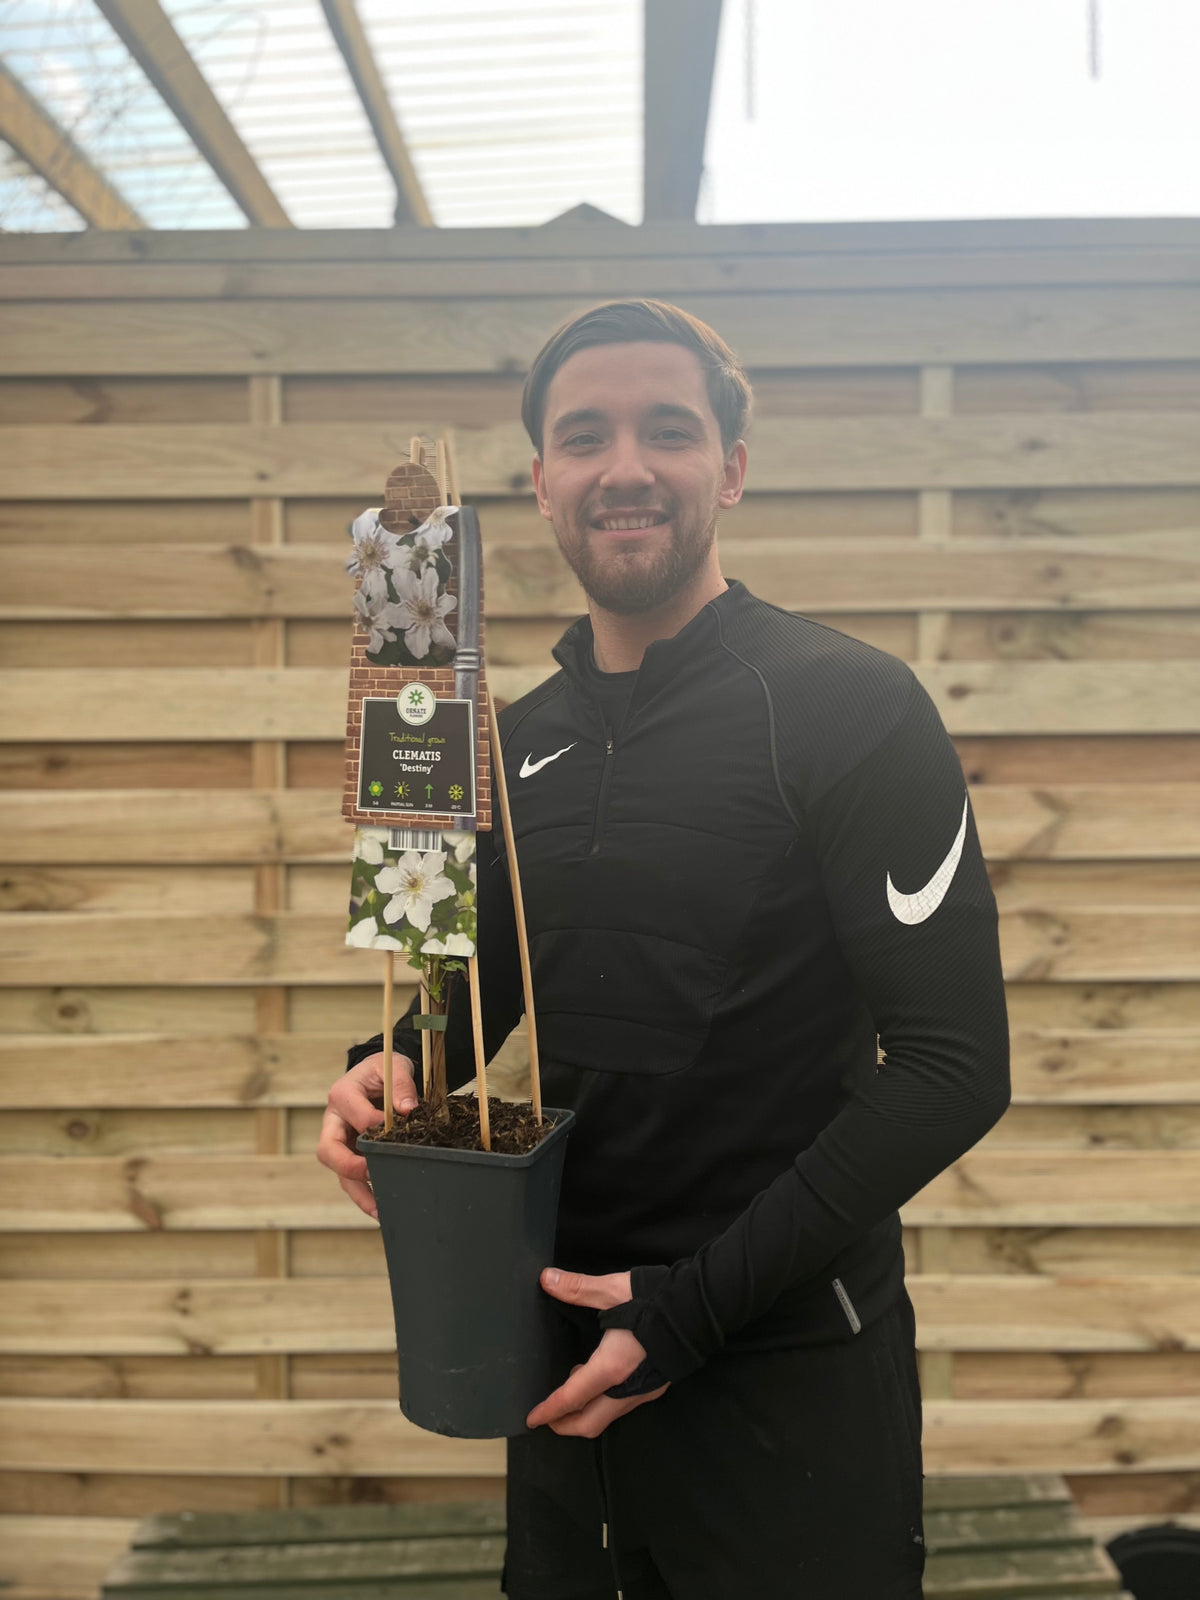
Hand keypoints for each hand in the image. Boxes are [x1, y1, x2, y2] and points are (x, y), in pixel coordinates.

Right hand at [316, 1051, 418, 1218]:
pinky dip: (365, 1195)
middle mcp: (334, 1121)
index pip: (355, 1115)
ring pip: (339, 1173)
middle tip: (371, 1175)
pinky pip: (352, 1179)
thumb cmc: (383, 1070)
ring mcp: (340, 1141)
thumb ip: (401, 1084)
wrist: (378, 1075)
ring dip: (359, 1193)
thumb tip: (407, 1110)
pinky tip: (381, 1209)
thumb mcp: (393, 1066)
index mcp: (342, 1095)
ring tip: (379, 1210)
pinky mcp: (350, 1155)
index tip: (399, 1128)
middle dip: (348, 1166)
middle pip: (329, 1150)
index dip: (376, 1125)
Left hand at [526, 1268, 668, 1437]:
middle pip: (590, 1422)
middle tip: (546, 1417)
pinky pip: (622, 1405)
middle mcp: (627, 1389)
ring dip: (585, 1411)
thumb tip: (546, 1279)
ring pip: (608, 1416)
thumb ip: (577, 1288)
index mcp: (611, 1368)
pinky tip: (597, 1376)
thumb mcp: (612, 1289)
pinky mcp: (656, 1386)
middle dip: (565, 1424)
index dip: (550, 1411)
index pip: (572, 1398)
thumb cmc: (655, 1299)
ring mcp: (645, 1391)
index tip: (531, 1419)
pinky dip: (603, 1401)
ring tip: (569, 1389)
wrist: (700, 1308)